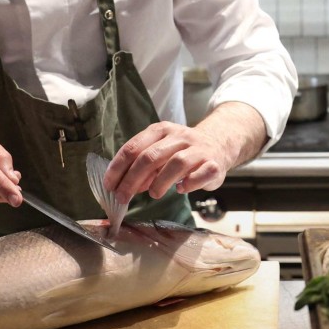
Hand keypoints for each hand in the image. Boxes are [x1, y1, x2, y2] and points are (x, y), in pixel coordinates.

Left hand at [103, 121, 231, 204]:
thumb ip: (143, 167)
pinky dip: (189, 183)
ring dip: (160, 182)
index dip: (118, 168)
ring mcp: (198, 149)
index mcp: (161, 130)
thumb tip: (126, 187)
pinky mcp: (214, 164)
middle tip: (123, 197)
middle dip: (132, 179)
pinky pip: (201, 173)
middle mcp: (179, 136)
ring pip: (176, 163)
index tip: (109, 185)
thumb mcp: (160, 152)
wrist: (219, 143)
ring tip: (153, 195)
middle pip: (151, 156)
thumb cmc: (182, 151)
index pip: (133, 147)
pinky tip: (181, 189)